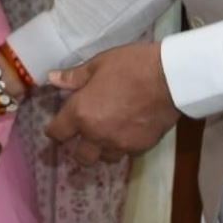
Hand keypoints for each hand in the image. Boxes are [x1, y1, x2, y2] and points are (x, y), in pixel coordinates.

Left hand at [45, 42, 180, 165]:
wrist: (170, 78)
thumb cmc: (130, 66)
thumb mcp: (98, 64)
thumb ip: (74, 77)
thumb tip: (52, 79)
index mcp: (81, 113)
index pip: (58, 133)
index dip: (54, 131)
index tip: (55, 128)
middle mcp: (97, 134)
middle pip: (80, 157)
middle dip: (77, 149)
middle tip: (80, 136)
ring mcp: (120, 144)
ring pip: (103, 158)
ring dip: (100, 149)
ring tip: (104, 134)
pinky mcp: (141, 148)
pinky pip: (125, 153)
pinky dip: (121, 146)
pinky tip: (125, 132)